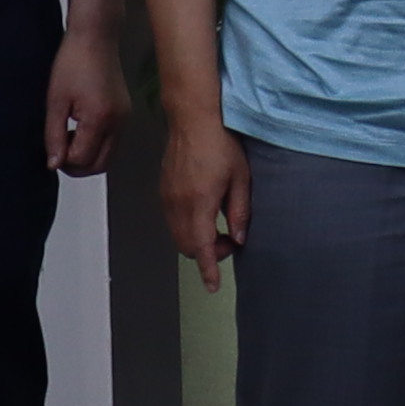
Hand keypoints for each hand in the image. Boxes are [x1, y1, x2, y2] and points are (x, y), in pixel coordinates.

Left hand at [46, 29, 124, 177]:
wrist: (95, 38)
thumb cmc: (73, 62)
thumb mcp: (55, 101)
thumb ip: (54, 136)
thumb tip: (53, 163)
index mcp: (99, 119)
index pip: (82, 159)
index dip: (62, 160)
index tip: (50, 150)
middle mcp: (118, 123)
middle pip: (100, 166)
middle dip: (77, 166)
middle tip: (58, 153)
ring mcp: (125, 119)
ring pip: (108, 157)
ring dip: (87, 157)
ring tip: (69, 138)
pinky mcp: (126, 114)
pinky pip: (113, 143)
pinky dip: (96, 146)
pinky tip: (80, 129)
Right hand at [161, 108, 249, 280]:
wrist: (193, 120)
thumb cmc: (221, 144)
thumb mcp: (241, 179)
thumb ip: (240, 211)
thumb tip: (240, 237)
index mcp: (199, 203)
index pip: (201, 248)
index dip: (208, 270)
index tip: (212, 285)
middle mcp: (178, 204)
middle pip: (187, 247)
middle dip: (207, 253)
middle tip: (229, 240)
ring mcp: (167, 198)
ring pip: (178, 236)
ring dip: (197, 240)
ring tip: (219, 226)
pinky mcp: (163, 191)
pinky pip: (173, 221)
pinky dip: (188, 227)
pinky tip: (205, 213)